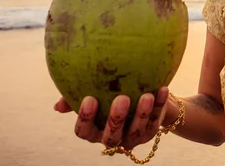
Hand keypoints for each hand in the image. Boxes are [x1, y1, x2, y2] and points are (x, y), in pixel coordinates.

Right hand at [54, 86, 169, 148]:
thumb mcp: (96, 93)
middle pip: (111, 136)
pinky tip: (162, 89)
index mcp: (94, 130)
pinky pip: (156, 120)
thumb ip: (75, 97)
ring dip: (142, 114)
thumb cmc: (111, 92)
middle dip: (116, 118)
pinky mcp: (150, 133)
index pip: (84, 132)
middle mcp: (111, 138)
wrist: (143, 96)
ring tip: (146, 95)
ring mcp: (132, 137)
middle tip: (122, 98)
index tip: (89, 98)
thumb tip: (58, 106)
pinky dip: (159, 105)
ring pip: (136, 131)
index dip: (85, 118)